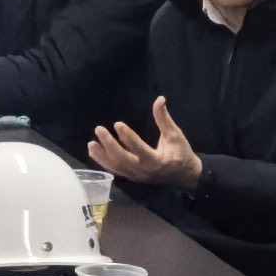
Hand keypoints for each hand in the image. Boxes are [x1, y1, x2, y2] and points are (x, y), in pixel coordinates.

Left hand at [87, 97, 202, 188]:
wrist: (184, 175)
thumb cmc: (180, 153)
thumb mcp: (175, 135)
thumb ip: (164, 118)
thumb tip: (159, 99)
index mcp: (156, 160)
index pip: (139, 149)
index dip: (127, 137)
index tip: (117, 124)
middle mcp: (144, 170)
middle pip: (122, 160)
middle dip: (109, 145)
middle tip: (99, 130)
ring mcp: (136, 176)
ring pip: (116, 167)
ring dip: (102, 155)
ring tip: (91, 143)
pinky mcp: (132, 177)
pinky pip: (115, 171)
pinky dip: (103, 162)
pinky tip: (94, 152)